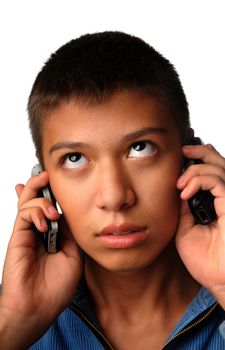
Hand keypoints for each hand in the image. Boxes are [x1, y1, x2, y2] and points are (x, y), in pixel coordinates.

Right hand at [0, 171, 82, 348]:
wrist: (38, 308)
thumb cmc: (56, 288)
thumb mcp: (73, 256)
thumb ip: (69, 234)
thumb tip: (65, 216)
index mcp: (52, 236)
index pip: (52, 209)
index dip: (54, 196)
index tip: (57, 182)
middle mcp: (39, 232)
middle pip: (36, 201)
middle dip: (41, 185)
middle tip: (46, 175)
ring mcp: (27, 234)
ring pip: (28, 203)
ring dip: (42, 201)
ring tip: (52, 214)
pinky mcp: (17, 237)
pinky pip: (23, 214)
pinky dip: (34, 212)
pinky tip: (43, 224)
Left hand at [176, 143, 224, 306]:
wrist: (217, 280)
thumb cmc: (205, 261)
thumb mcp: (186, 229)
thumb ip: (186, 208)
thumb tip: (179, 189)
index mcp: (218, 205)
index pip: (214, 175)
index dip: (200, 163)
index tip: (182, 158)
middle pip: (221, 165)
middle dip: (201, 154)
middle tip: (184, 150)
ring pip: (220, 169)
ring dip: (195, 170)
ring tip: (179, 183)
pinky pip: (219, 181)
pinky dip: (200, 180)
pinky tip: (185, 191)